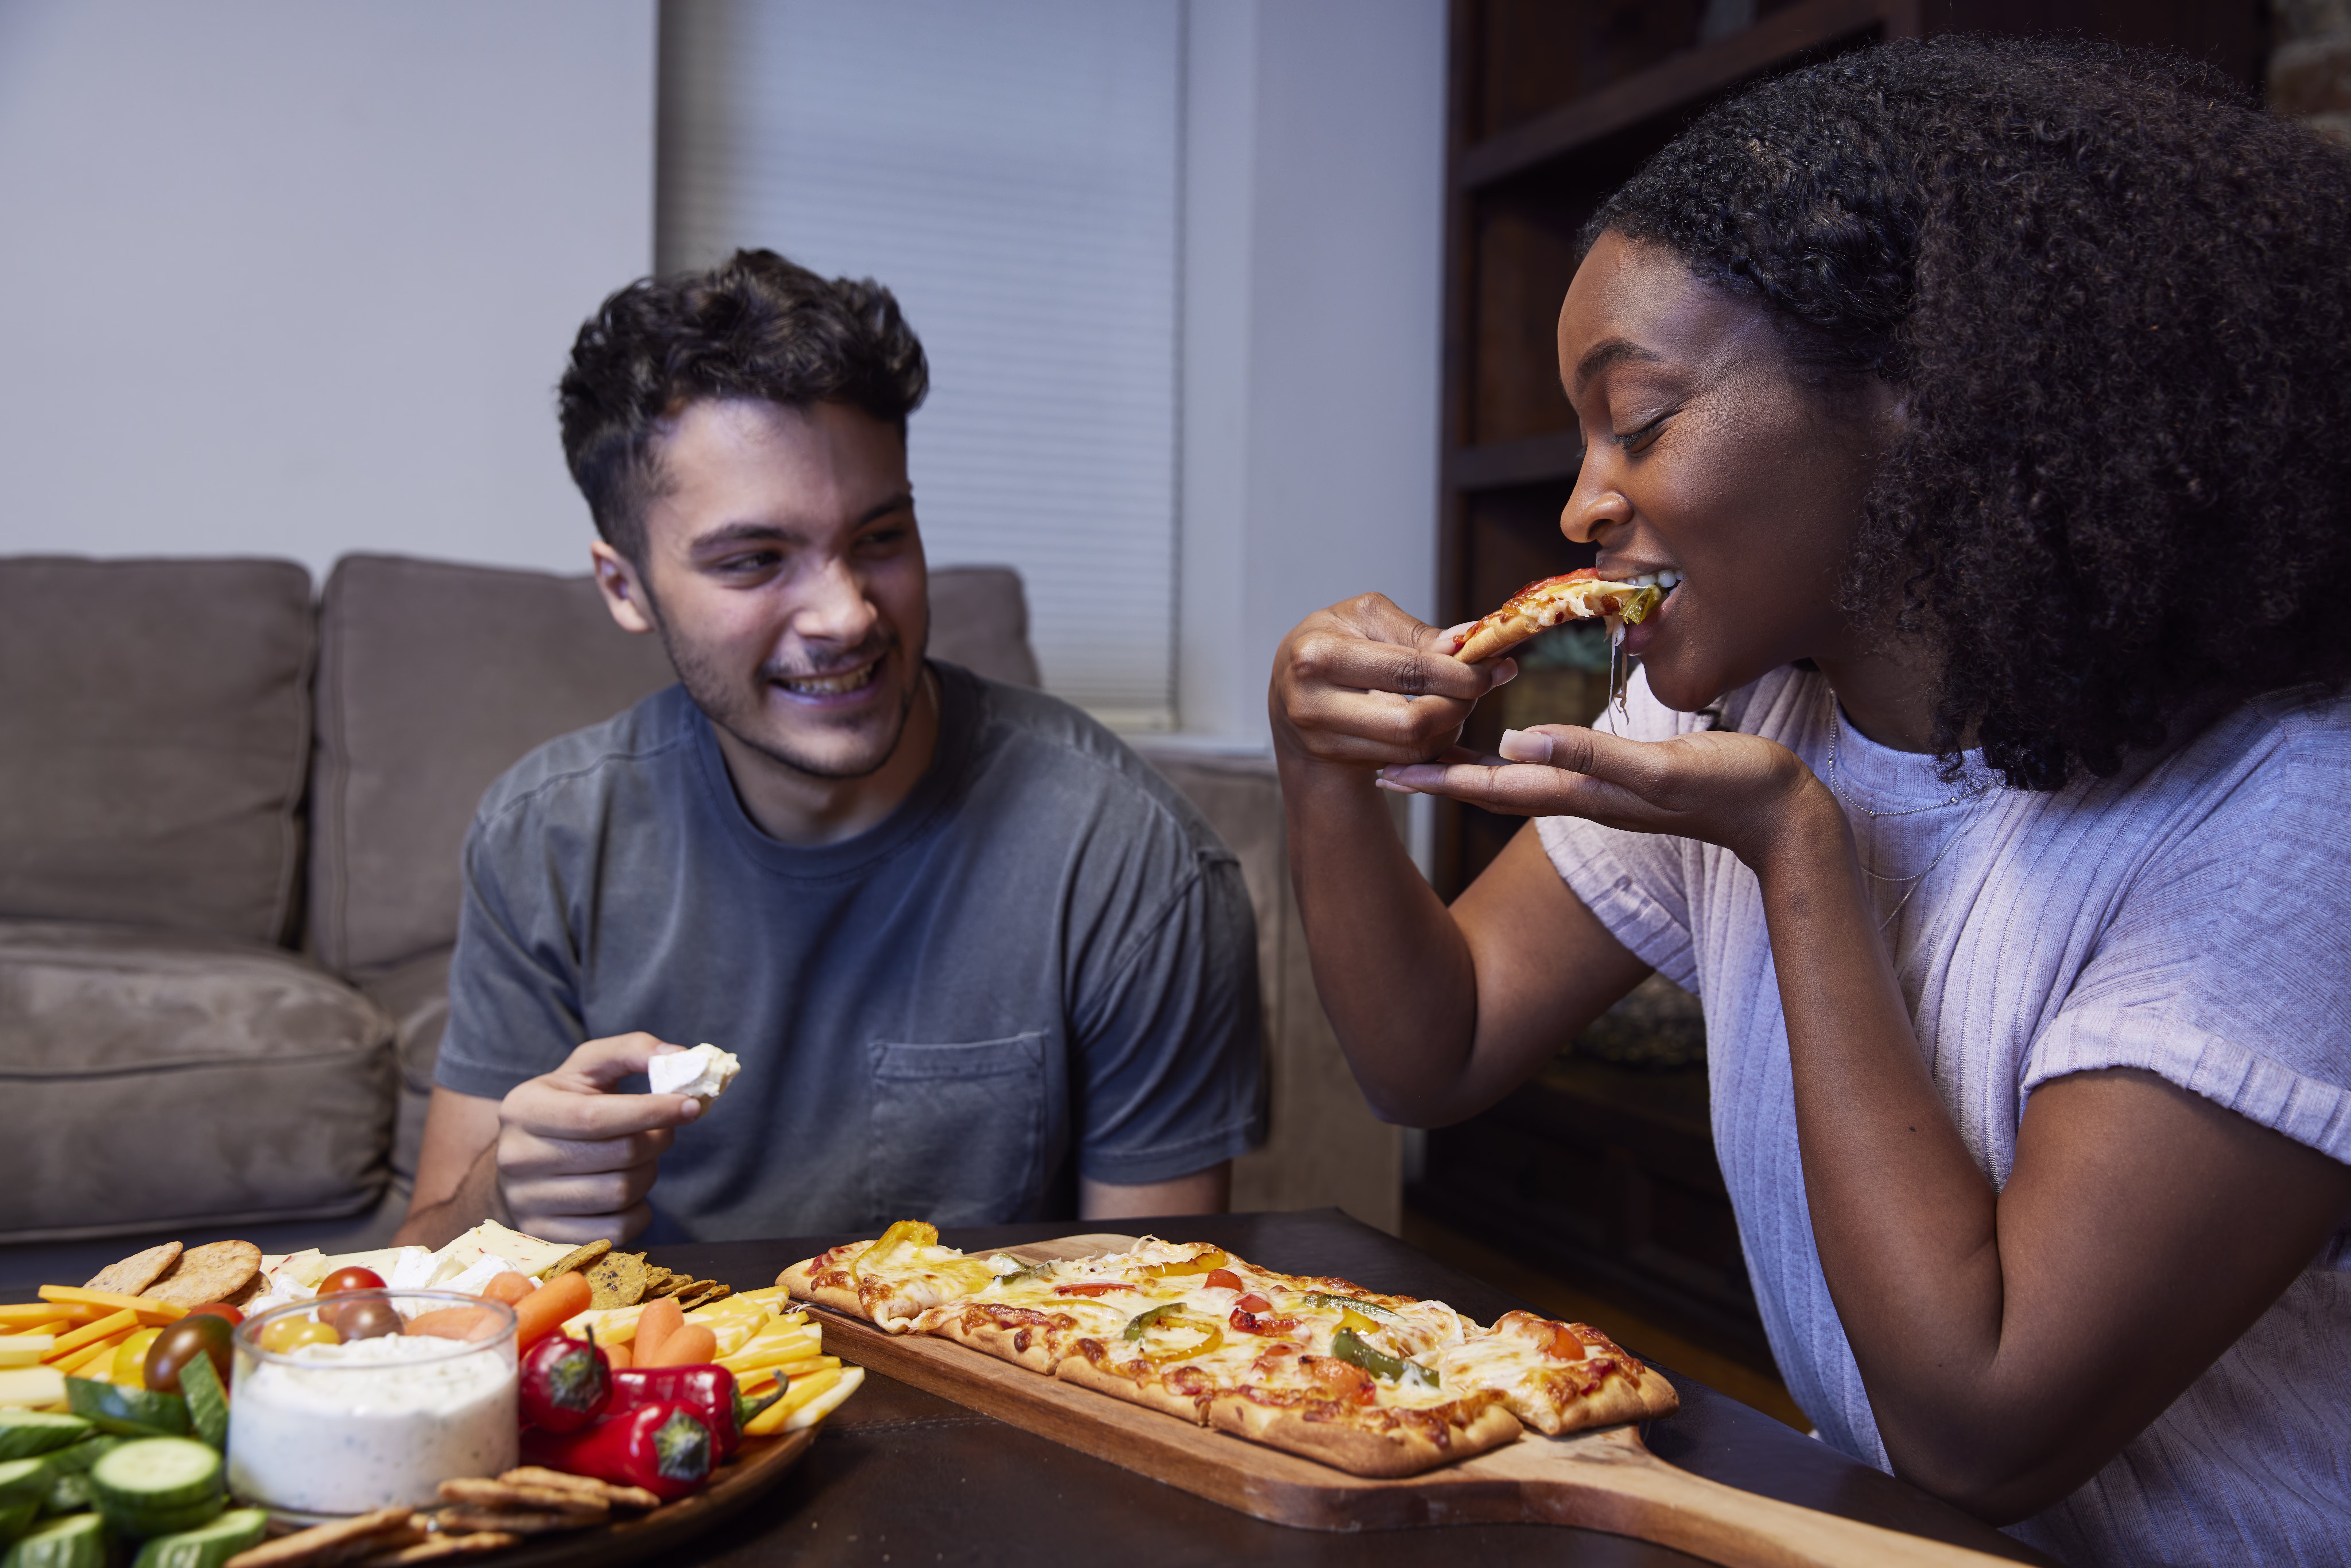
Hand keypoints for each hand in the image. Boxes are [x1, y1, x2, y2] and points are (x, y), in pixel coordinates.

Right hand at [495, 1033, 702, 1243]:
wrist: (522, 1161)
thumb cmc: (566, 1106)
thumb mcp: (587, 1069)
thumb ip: (630, 1051)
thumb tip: (679, 1056)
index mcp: (525, 1109)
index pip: (596, 1116)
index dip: (651, 1111)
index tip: (692, 1106)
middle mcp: (517, 1157)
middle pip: (617, 1155)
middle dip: (656, 1140)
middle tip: (662, 1131)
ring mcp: (527, 1202)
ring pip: (620, 1193)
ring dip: (648, 1174)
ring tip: (642, 1159)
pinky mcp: (545, 1236)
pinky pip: (616, 1231)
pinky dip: (638, 1211)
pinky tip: (630, 1191)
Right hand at [1268, 593, 1515, 770]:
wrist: (1290, 691)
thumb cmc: (1333, 642)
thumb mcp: (1365, 618)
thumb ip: (1416, 632)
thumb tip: (1467, 643)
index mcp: (1319, 655)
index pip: (1408, 671)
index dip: (1461, 673)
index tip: (1495, 666)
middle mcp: (1314, 703)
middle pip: (1414, 722)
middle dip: (1460, 705)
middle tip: (1482, 684)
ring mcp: (1323, 740)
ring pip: (1413, 748)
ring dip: (1450, 726)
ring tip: (1458, 699)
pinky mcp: (1338, 761)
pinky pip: (1405, 761)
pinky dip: (1431, 742)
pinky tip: (1436, 719)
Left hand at [1376, 722, 1834, 868]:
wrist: (1785, 817)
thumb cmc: (1732, 788)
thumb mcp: (1660, 768)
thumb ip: (1592, 756)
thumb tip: (1516, 743)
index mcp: (1583, 793)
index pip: (1491, 786)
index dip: (1435, 779)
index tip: (1380, 772)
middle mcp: (1582, 797)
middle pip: (1492, 785)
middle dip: (1435, 775)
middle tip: (1377, 761)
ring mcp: (1602, 792)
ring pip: (1518, 778)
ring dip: (1468, 766)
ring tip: (1425, 748)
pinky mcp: (1624, 782)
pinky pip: (1552, 770)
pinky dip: (1516, 756)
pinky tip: (1507, 744)